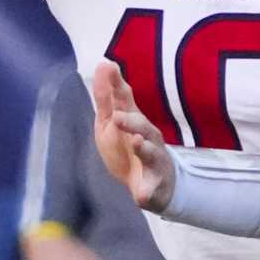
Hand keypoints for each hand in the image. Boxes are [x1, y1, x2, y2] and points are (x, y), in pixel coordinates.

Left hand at [92, 61, 177, 211]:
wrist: (152, 185)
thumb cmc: (128, 148)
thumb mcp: (112, 123)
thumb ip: (108, 98)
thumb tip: (104, 64)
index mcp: (135, 122)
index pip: (126, 101)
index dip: (118, 86)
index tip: (108, 68)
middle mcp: (148, 137)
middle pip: (144, 126)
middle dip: (132, 121)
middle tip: (117, 117)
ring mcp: (154, 160)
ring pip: (152, 153)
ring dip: (144, 148)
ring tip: (136, 143)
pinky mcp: (155, 185)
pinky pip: (152, 190)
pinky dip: (147, 192)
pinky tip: (141, 195)